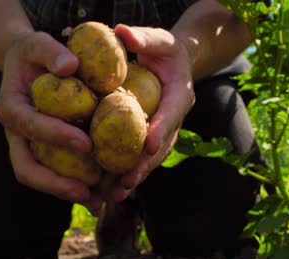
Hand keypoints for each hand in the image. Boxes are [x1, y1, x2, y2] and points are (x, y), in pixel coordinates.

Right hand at [0, 31, 103, 213]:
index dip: (56, 136)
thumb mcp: (39, 43)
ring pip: (39, 180)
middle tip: (86, 191)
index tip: (87, 143)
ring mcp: (25, 149)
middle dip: (55, 183)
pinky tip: (100, 197)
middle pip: (26, 168)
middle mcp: (14, 135)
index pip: (30, 126)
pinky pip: (55, 177)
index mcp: (10, 108)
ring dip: (66, 194)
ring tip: (97, 203)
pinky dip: (75, 188)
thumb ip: (51, 51)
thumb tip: (70, 65)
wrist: (26, 66)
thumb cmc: (35, 53)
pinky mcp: (40, 156)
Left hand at [108, 24, 195, 202]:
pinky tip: (107, 192)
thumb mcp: (158, 39)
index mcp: (180, 95)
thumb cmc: (163, 50)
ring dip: (134, 178)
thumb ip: (142, 38)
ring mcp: (163, 133)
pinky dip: (125, 175)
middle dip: (144, 165)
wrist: (173, 65)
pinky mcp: (150, 140)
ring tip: (116, 195)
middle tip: (128, 181)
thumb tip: (121, 33)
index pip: (171, 114)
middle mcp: (174, 119)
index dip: (161, 130)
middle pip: (161, 147)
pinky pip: (138, 160)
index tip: (149, 145)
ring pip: (150, 160)